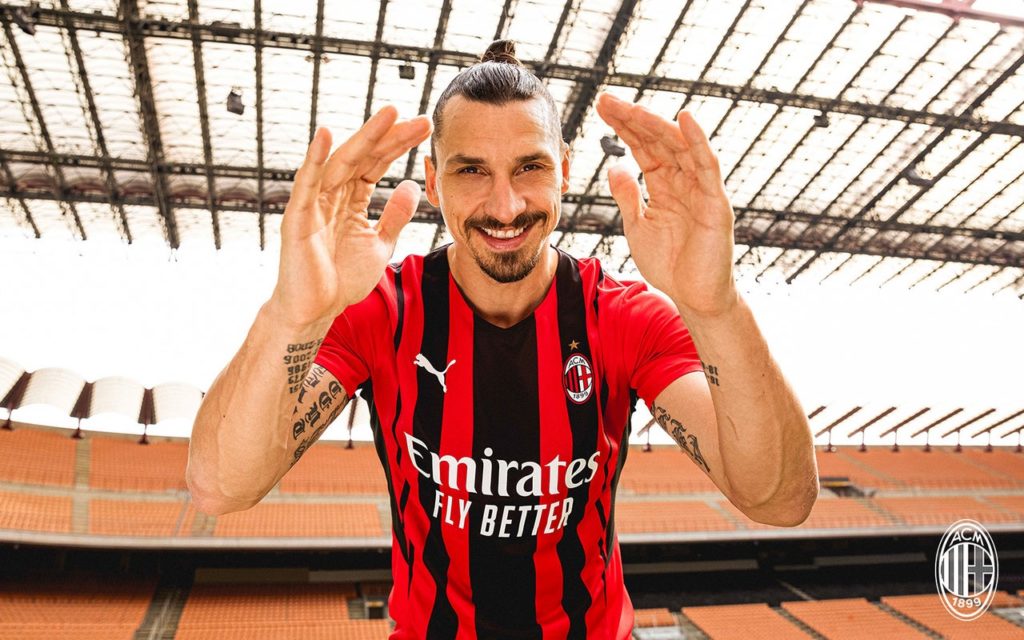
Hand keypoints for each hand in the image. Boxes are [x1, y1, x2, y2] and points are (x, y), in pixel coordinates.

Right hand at [270, 106, 431, 325]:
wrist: (317, 310)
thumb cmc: (341, 279)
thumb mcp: (379, 244)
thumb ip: (395, 216)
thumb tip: (411, 185)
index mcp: (351, 200)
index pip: (377, 165)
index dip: (399, 146)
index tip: (424, 128)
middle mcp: (332, 194)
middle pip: (364, 158)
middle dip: (391, 137)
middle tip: (419, 119)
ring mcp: (314, 203)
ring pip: (341, 163)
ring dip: (364, 138)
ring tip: (388, 115)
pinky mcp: (297, 217)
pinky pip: (306, 183)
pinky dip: (314, 158)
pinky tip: (326, 135)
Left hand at [595, 93, 736, 316]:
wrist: (693, 297)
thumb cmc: (669, 264)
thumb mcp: (637, 226)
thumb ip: (628, 196)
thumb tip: (615, 167)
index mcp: (664, 186)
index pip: (642, 148)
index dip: (623, 127)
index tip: (601, 107)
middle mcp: (684, 181)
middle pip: (657, 141)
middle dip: (632, 120)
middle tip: (606, 100)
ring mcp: (701, 189)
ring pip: (680, 147)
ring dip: (656, 125)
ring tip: (632, 108)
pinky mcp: (715, 203)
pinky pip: (708, 167)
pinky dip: (698, 142)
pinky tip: (684, 120)